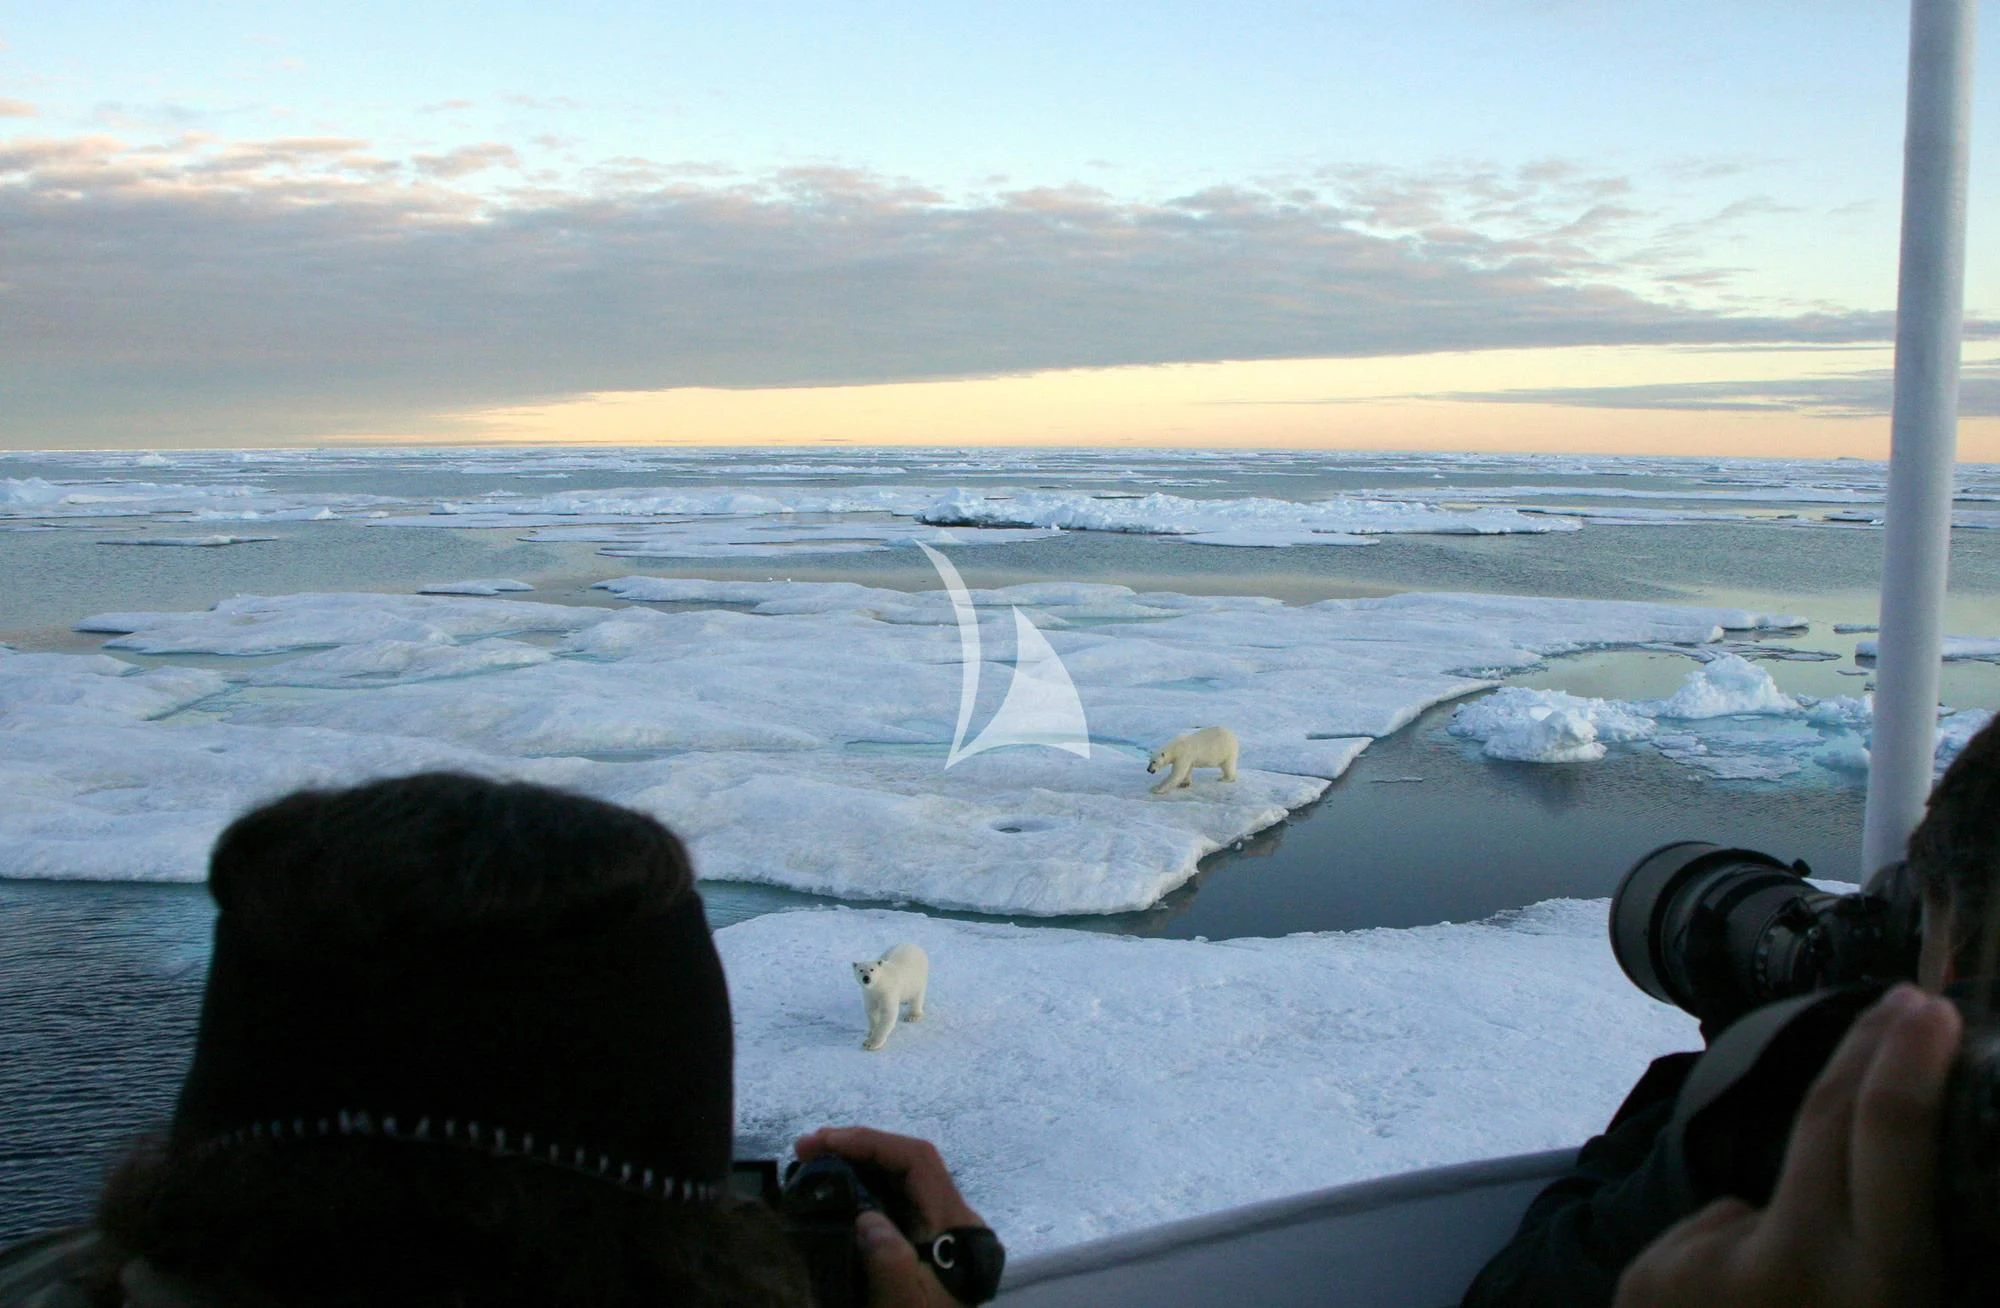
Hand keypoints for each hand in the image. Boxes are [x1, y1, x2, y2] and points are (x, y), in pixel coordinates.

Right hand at [794, 1126, 985, 1307]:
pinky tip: (830, 1191)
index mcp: (955, 1224)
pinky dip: (859, 1187)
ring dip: (855, 1164)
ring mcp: (935, 1230)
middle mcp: (950, 1218)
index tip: (823, 1143)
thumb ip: (890, 1266)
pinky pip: (891, 1200)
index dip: (872, 1143)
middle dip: (857, 1147)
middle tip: (805, 1149)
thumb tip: (867, 1219)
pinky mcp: (920, 1244)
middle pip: (907, 1162)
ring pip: (898, 1178)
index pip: (918, 1160)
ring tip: (810, 1162)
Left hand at [1615, 984, 1960, 1307]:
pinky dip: (1726, 1264)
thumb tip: (1896, 1158)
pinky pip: (1711, 1241)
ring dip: (1778, 1231)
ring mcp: (1713, 1264)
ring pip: (1762, 1201)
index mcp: (1879, 1282)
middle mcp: (1794, 1262)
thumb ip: (1887, 1240)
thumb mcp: (1883, 1301)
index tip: (1927, 1006)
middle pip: (1826, 1116)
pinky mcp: (1653, 1273)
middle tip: (1904, 1005)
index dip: (1905, 1061)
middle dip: (1868, 1050)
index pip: (1886, 1135)